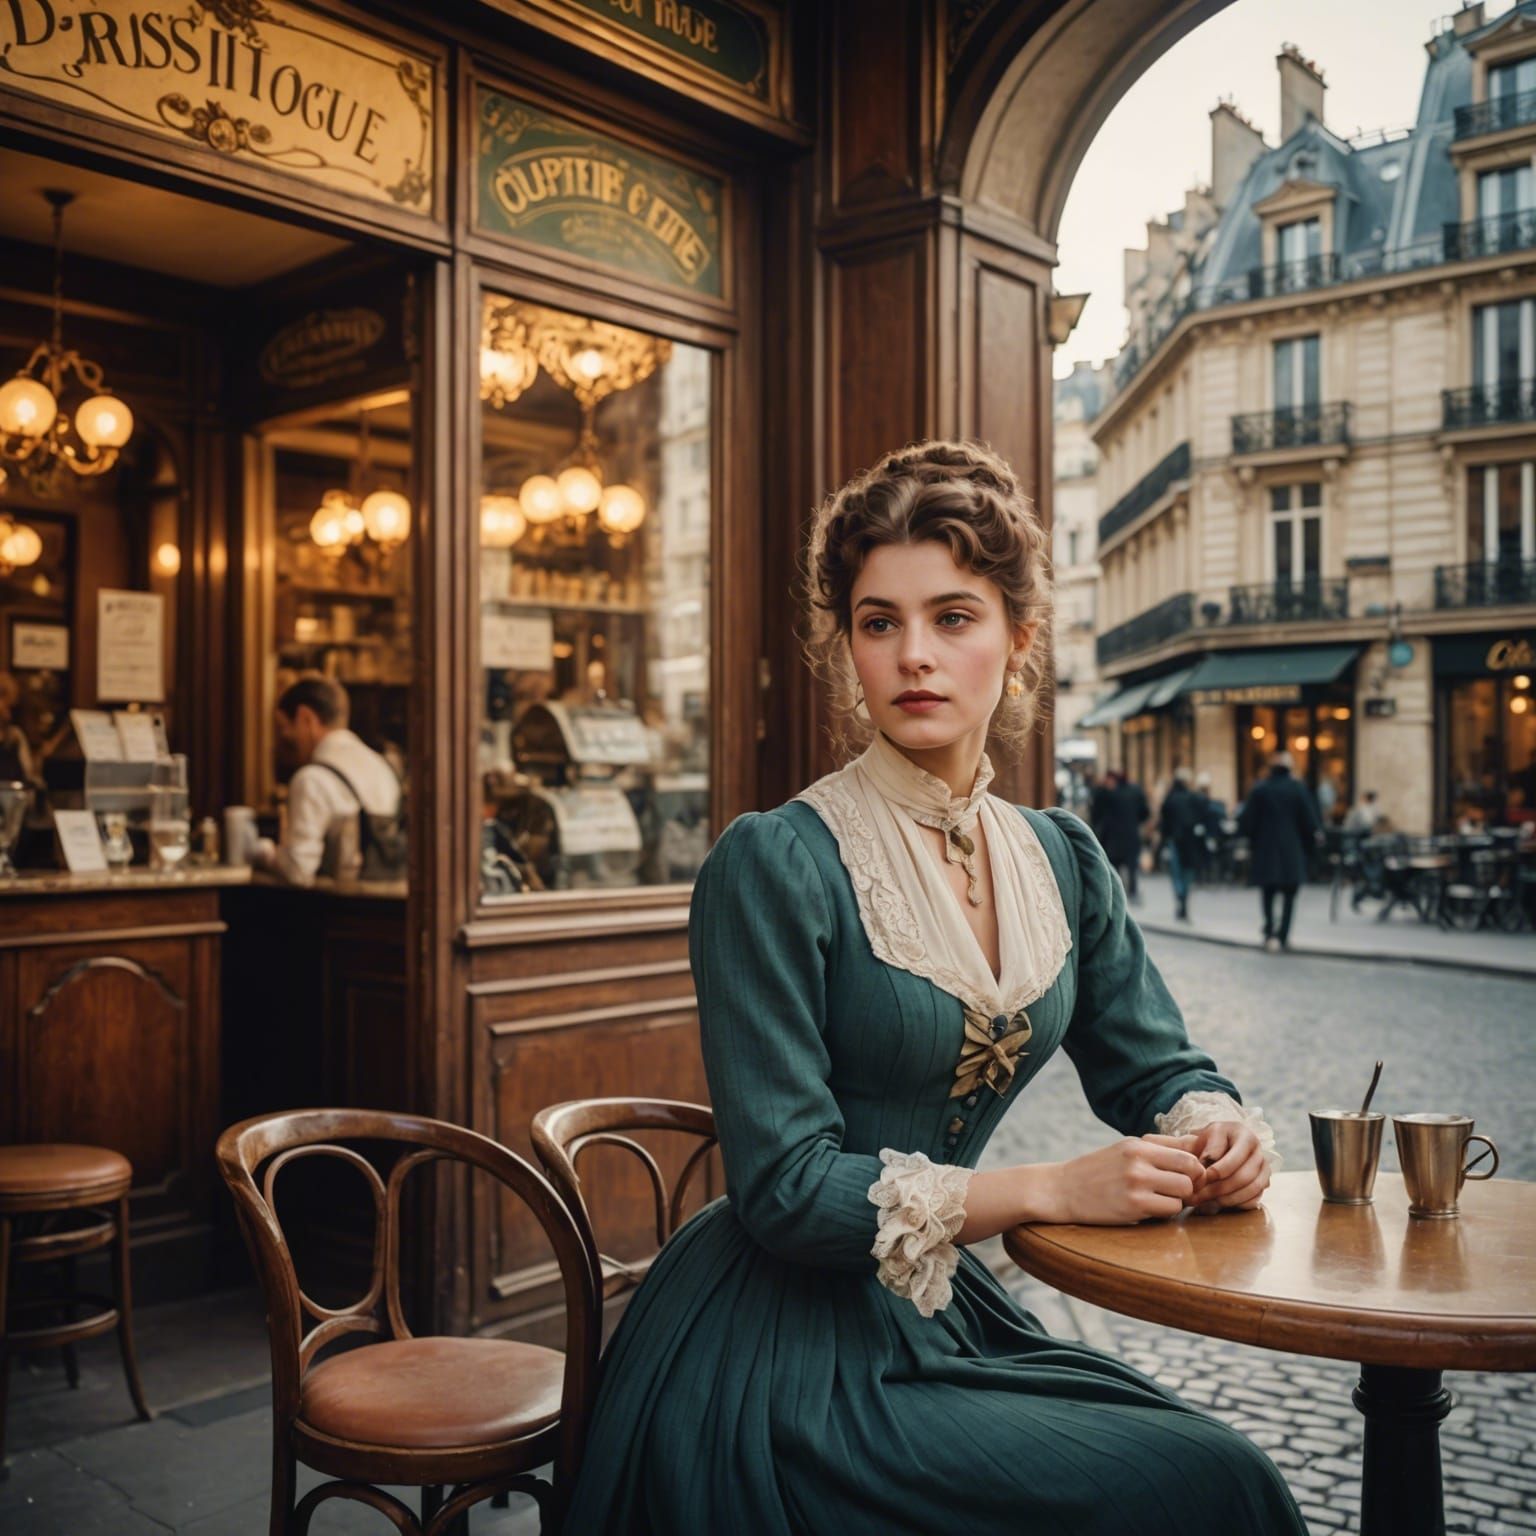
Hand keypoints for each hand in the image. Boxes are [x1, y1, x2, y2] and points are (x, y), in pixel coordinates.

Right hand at [1047, 1134, 1207, 1225]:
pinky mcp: (1134, 1205)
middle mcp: (1138, 1159)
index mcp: (1138, 1143)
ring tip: (1164, 1200)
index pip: (1187, 1148)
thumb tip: (1196, 1146)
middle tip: (1180, 1191)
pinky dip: (1167, 1212)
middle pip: (1192, 1169)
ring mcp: (1136, 1182)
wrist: (1063, 1190)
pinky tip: (1152, 1210)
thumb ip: (1158, 1148)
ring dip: (1180, 1200)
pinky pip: (1170, 1210)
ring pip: (1184, 1192)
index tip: (1189, 1175)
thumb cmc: (1098, 1170)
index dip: (1196, 1164)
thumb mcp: (1124, 1150)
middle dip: (1193, 1183)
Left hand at [1181, 1121, 1269, 1214]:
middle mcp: (1259, 1153)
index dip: (1218, 1171)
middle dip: (1220, 1188)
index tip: (1204, 1178)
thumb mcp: (1208, 1135)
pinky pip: (1255, 1199)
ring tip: (1207, 1201)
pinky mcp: (1264, 1184)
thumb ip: (1210, 1146)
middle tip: (1201, 1195)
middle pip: (1244, 1177)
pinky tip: (1219, 1203)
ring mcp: (1264, 1170)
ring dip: (1228, 1198)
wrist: (1220, 1146)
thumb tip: (1209, 1160)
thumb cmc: (1212, 1140)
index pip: (1235, 1159)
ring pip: (1252, 1190)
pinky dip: (1237, 1204)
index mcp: (1246, 1137)